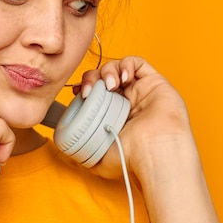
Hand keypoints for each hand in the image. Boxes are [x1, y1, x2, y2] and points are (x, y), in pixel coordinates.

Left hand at [77, 56, 191, 178]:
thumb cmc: (132, 158)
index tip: (78, 92)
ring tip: (110, 86)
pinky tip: (124, 77)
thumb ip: (84, 153)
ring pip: (117, 68)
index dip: (86, 87)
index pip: (96, 93)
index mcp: (114, 115)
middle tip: (88, 91)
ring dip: (108, 72)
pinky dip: (126, 64)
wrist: (153, 151)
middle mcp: (127, 102)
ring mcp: (140, 91)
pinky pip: (137, 63)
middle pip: (103, 78)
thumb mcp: (98, 160)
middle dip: (92, 78)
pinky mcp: (154, 82)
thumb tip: (68, 151)